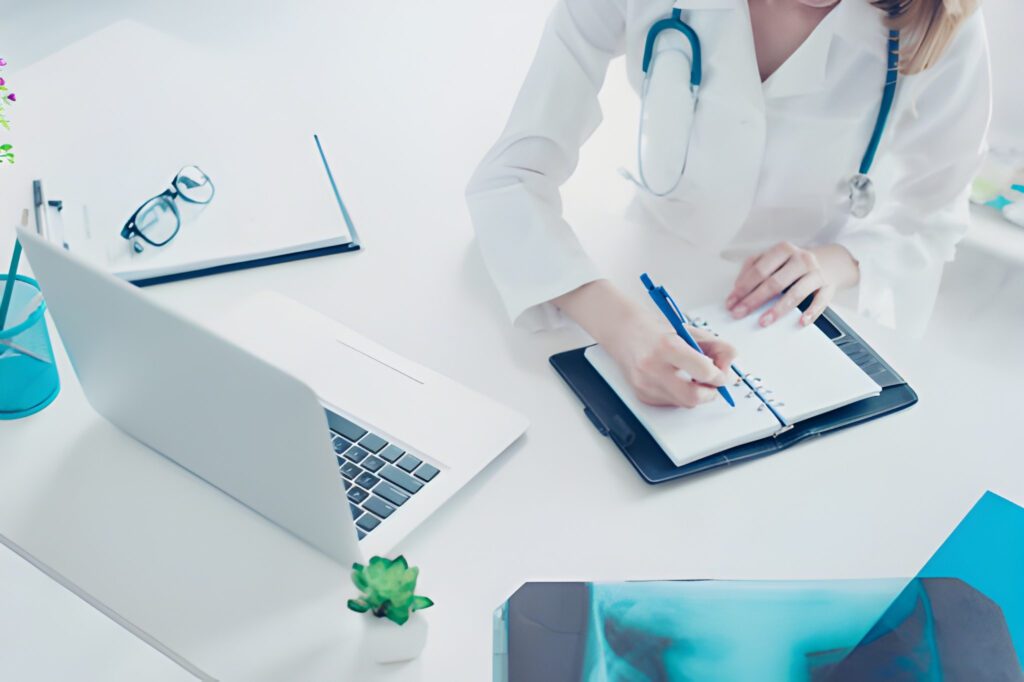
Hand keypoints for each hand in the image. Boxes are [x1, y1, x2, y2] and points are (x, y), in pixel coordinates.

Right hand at [602, 311, 736, 407]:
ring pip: (684, 403)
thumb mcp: (692, 332)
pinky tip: (673, 380)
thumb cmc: (659, 331)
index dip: (719, 375)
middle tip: (711, 383)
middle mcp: (653, 367)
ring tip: (690, 377)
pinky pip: (672, 403)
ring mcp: (645, 384)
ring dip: (695, 394)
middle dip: (709, 393)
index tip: (721, 374)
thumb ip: (718, 349)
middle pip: (693, 397)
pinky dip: (680, 395)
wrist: (625, 333)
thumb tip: (730, 372)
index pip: (703, 371)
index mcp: (667, 346)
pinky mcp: (642, 395)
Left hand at [725, 242, 858, 326]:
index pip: (759, 270)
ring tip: (763, 321)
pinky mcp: (828, 287)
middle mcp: (800, 259)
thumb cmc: (792, 264)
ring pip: (795, 293)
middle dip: (754, 300)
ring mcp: (815, 273)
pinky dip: (811, 312)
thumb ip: (753, 268)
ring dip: (778, 309)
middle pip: (774, 282)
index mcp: (783, 250)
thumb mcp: (773, 259)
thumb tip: (737, 288)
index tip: (731, 302)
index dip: (743, 287)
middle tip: (740, 313)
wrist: (828, 262)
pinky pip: (820, 301)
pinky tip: (801, 321)